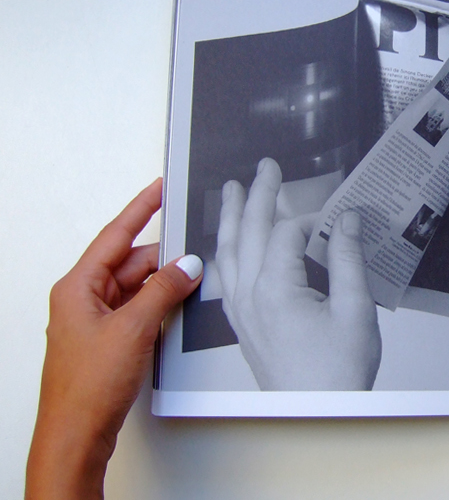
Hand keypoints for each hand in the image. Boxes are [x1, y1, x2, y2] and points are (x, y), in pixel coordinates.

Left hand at [26, 179, 201, 499]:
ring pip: (137, 287)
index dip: (140, 209)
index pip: (116, 235)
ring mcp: (96, 320)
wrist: (77, 435)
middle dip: (164, 257)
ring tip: (193, 281)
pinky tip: (179, 307)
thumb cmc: (87, 388)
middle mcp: (84, 298)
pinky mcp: (109, 340)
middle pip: (130, 262)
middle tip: (196, 249)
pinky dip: (159, 305)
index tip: (159, 188)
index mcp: (77, 286)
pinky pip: (139, 308)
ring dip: (163, 284)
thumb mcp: (133, 329)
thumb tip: (187, 265)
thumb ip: (164, 291)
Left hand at [217, 158, 381, 390]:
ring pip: (228, 252)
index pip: (286, 233)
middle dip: (256, 195)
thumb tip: (347, 220)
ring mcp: (242, 311)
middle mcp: (250, 296)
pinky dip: (225, 251)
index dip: (311, 218)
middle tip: (265, 167)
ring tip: (231, 191)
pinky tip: (228, 246)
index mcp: (276, 289)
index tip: (335, 217)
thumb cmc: (337, 371)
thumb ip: (348, 258)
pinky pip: (225, 277)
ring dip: (230, 218)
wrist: (317, 412)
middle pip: (248, 233)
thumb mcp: (355, 309)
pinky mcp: (243, 324)